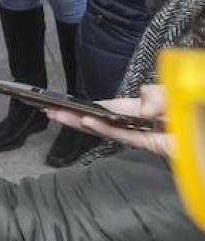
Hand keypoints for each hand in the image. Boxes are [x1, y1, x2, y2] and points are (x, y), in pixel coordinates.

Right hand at [43, 83, 170, 158]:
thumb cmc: (195, 110)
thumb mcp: (179, 93)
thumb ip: (157, 95)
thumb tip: (138, 104)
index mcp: (156, 108)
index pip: (120, 106)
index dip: (96, 105)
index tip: (70, 105)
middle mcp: (150, 122)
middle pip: (109, 117)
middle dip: (80, 114)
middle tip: (50, 110)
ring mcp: (153, 135)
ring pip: (112, 128)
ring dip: (84, 122)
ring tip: (58, 115)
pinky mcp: (159, 147)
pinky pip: (127, 137)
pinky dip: (106, 129)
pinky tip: (87, 122)